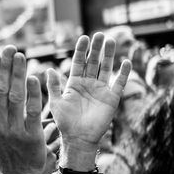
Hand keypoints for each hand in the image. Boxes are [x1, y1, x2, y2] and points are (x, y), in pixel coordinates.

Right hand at [0, 46, 45, 173]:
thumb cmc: (4, 150)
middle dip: (5, 67)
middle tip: (11, 49)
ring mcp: (13, 131)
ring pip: (14, 97)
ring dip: (17, 74)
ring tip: (22, 57)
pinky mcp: (31, 138)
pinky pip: (32, 112)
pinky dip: (32, 94)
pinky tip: (34, 78)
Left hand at [47, 33, 131, 148]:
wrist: (78, 138)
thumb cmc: (65, 122)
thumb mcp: (55, 102)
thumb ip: (53, 86)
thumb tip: (47, 69)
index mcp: (74, 83)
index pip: (79, 62)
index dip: (82, 50)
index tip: (84, 37)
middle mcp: (88, 84)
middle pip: (94, 62)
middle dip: (96, 48)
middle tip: (100, 34)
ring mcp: (101, 90)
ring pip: (106, 68)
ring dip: (109, 55)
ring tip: (111, 40)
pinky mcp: (111, 99)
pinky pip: (119, 84)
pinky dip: (123, 73)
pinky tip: (126, 62)